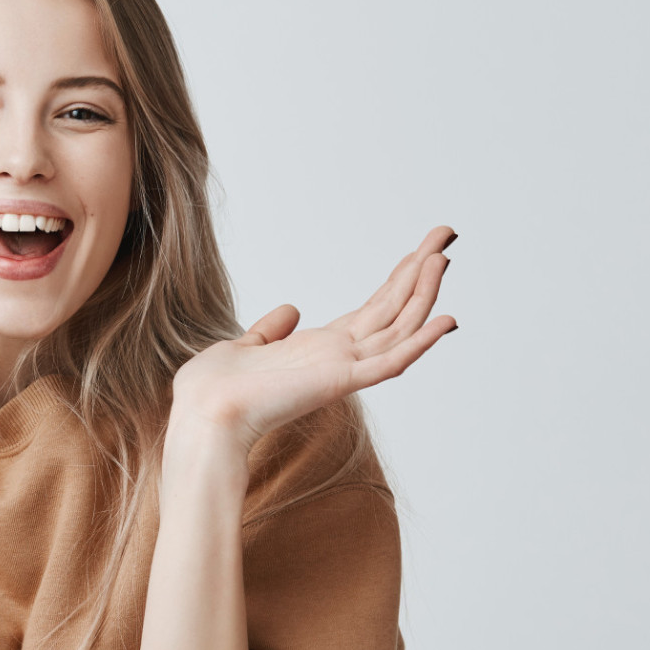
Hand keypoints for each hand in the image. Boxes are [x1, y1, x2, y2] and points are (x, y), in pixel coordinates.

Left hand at [171, 225, 458, 449]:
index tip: (420, 252)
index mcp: (321, 350)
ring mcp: (344, 370)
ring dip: (424, 292)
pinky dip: (420, 343)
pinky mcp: (340, 381)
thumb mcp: (245, 346)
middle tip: (445, 235)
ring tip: (443, 256)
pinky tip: (445, 319)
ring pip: (398, 328)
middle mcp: (340, 358)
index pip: (373, 311)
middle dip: (421, 271)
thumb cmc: (214, 391)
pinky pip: (391, 363)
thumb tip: (291, 310)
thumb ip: (271, 330)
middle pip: (394, 309)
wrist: (204, 415)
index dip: (399, 280)